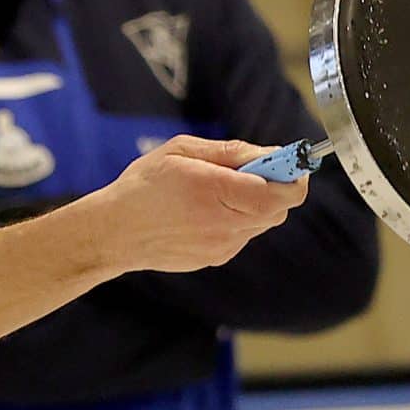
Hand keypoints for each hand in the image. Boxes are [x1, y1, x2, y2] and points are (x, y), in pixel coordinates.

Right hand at [90, 137, 307, 274]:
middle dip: (276, 186)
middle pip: (280, 208)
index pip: (281, 192)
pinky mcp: (217, 258)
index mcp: (215, 192)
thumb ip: (231, 152)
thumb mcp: (181, 151)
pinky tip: (207, 210)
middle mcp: (224, 224)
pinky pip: (244, 234)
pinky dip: (238, 218)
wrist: (115, 233)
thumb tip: (270, 152)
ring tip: (220, 190)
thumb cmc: (144, 186)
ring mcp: (222, 245)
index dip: (294, 175)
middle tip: (254, 170)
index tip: (291, 161)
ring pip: (263, 222)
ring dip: (256, 203)